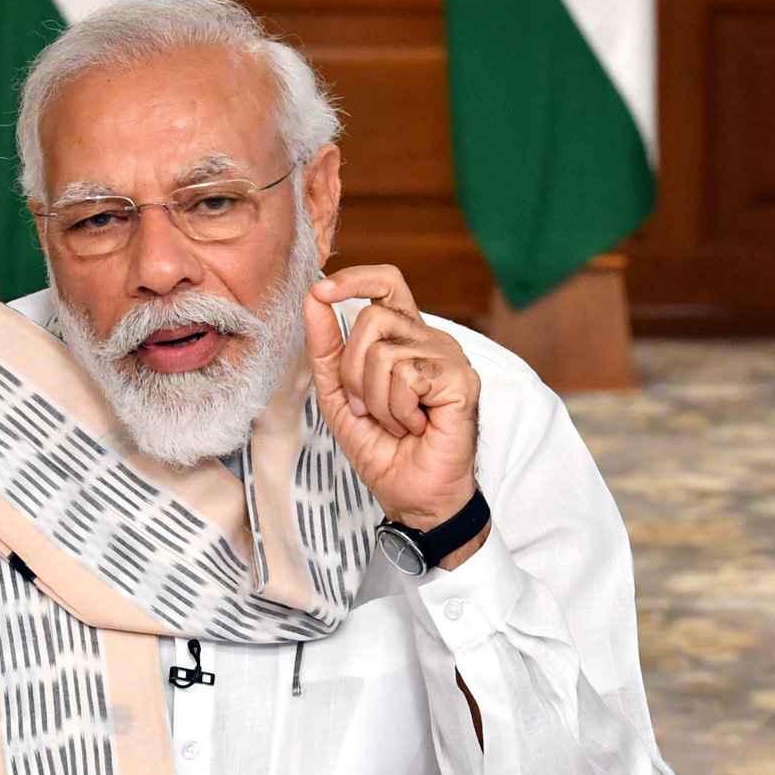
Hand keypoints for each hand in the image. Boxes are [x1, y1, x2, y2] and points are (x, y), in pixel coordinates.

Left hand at [304, 265, 484, 565]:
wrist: (412, 496)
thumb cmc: (385, 449)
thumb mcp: (339, 394)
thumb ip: (326, 347)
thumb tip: (313, 296)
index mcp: (405, 337)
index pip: (386, 282)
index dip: (353, 278)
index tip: (320, 291)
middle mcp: (430, 339)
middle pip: (372, 318)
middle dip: (353, 371)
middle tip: (369, 408)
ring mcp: (449, 357)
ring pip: (384, 352)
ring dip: (376, 400)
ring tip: (398, 422)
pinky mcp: (461, 379)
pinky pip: (406, 375)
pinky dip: (398, 409)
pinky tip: (417, 425)